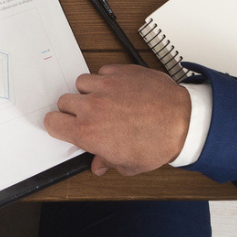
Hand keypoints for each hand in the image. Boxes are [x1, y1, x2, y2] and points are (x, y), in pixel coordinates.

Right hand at [44, 64, 189, 175]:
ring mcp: (105, 86)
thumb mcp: (131, 165)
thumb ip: (108, 163)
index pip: (52, 122)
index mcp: (88, 132)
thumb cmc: (159, 144)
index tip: (65, 125)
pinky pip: (102, 71)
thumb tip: (99, 165)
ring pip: (81, 83)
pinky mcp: (120, 72)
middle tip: (90, 115)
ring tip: (105, 100)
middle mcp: (92, 107)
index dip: (58, 124)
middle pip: (64, 101)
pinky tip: (120, 90)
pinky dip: (107, 79)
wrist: (184, 122)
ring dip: (89, 91)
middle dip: (74, 108)